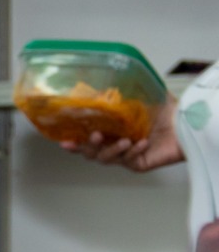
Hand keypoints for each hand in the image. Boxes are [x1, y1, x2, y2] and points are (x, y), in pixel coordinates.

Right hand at [60, 99, 182, 170]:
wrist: (187, 123)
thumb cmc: (166, 110)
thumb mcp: (140, 97)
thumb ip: (120, 95)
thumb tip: (98, 87)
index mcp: (111, 129)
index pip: (87, 137)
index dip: (74, 140)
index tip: (64, 140)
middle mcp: (115, 143)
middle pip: (91, 152)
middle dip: (88, 147)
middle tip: (95, 136)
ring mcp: (126, 156)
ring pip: (107, 159)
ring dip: (111, 150)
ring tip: (123, 141)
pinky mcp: (139, 164)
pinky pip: (128, 162)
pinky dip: (133, 152)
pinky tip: (141, 143)